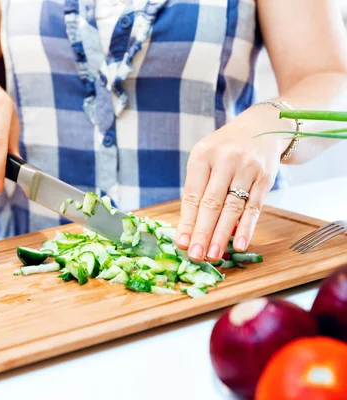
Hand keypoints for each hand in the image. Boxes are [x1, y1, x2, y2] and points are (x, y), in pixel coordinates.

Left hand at [175, 107, 288, 261]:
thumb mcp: (206, 159)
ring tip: (213, 254)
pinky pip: (255, 207)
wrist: (262, 127)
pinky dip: (247, 227)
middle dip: (202, 232)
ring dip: (222, 234)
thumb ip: (198, 189)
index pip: (192, 195)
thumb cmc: (225, 150)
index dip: (187, 221)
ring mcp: (247, 169)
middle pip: (211, 204)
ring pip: (232, 208)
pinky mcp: (265, 178)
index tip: (181, 243)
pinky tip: (239, 244)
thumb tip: (190, 229)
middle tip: (195, 255)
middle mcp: (225, 161)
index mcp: (203, 156)